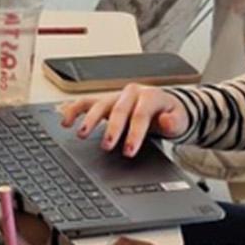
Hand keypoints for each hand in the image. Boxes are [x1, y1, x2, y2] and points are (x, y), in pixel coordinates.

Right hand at [57, 83, 187, 155]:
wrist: (164, 106)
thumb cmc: (169, 114)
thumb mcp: (179, 120)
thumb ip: (174, 122)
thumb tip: (166, 121)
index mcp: (150, 96)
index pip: (140, 115)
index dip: (133, 134)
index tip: (128, 151)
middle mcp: (131, 94)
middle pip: (118, 110)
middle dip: (111, 129)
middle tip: (107, 146)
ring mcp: (115, 96)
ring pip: (99, 104)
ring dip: (88, 119)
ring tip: (81, 134)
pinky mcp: (104, 101)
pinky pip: (86, 103)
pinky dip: (74, 111)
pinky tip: (65, 122)